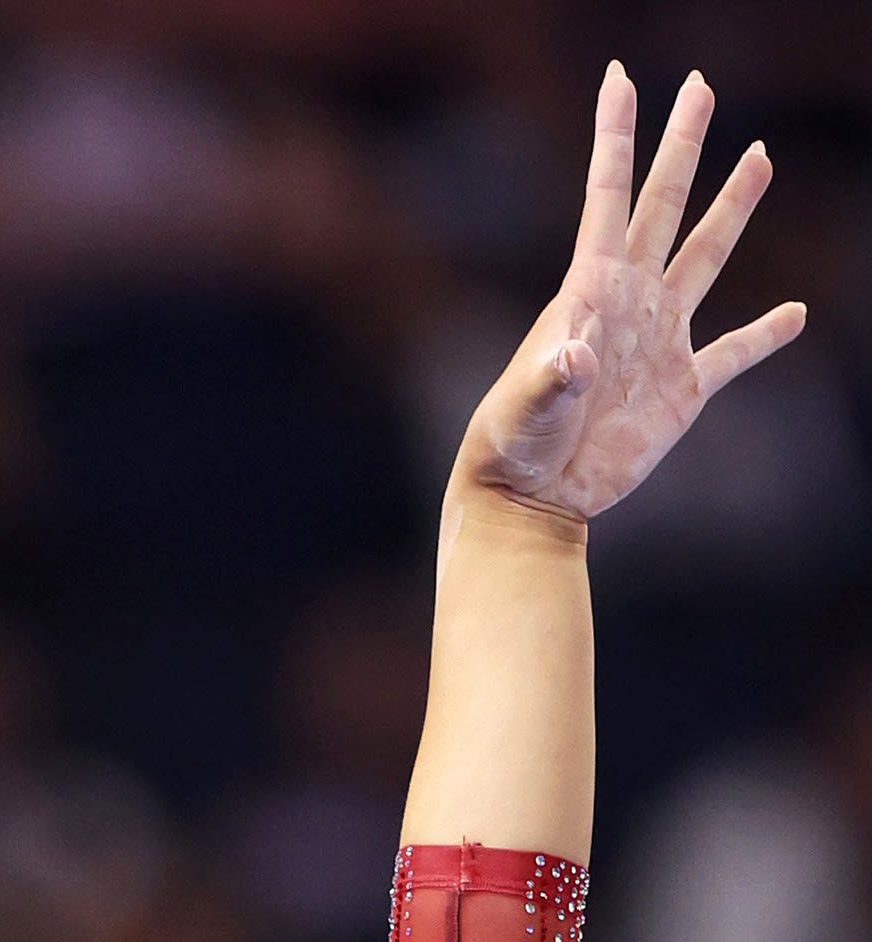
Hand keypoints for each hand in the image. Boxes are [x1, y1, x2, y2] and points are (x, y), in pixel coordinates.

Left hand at [455, 64, 805, 522]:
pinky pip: (734, 355)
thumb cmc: (516, 444)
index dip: (616, 137)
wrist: (532, 497)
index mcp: (590, 289)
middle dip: (683, 144)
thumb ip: (556, 376)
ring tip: (759, 157)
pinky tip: (794, 315)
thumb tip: (579, 357)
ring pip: (706, 257)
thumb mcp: (530, 405)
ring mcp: (660, 340)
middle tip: (700, 84)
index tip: (621, 77)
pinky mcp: (682, 391)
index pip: (607, 195)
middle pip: (665, 205)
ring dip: (733, 208)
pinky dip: (765, 337)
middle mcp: (630, 301)